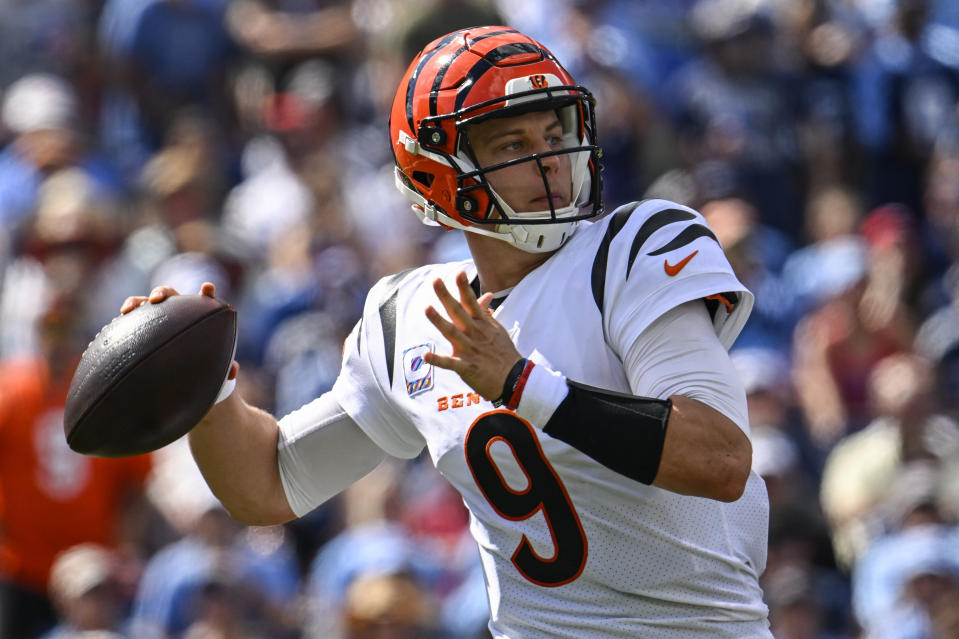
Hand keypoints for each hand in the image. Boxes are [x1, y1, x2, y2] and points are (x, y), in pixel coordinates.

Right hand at [120, 282, 238, 380]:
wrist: (182, 375)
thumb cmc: (202, 367)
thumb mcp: (214, 369)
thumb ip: (226, 368)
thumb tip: (233, 372)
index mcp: (196, 316)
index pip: (204, 301)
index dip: (207, 293)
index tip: (208, 288)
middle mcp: (175, 312)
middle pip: (169, 295)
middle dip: (162, 293)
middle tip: (157, 299)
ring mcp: (155, 319)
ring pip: (144, 304)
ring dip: (137, 302)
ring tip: (128, 309)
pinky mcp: (140, 329)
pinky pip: (129, 323)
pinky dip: (120, 324)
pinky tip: (110, 328)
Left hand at [424, 271, 522, 400]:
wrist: (515, 379)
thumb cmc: (504, 354)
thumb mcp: (497, 330)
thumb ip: (486, 314)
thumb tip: (486, 296)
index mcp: (482, 325)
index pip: (472, 302)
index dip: (464, 288)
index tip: (458, 272)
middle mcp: (475, 334)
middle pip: (459, 312)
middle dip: (447, 296)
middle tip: (436, 281)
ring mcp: (471, 350)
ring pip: (452, 333)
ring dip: (439, 321)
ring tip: (427, 309)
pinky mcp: (467, 367)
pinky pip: (450, 363)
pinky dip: (438, 360)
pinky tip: (426, 356)